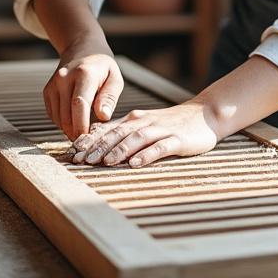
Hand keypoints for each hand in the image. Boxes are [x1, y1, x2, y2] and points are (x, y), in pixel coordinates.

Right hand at [45, 40, 122, 140]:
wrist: (81, 49)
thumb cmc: (102, 67)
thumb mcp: (114, 78)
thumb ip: (109, 97)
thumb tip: (103, 117)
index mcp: (84, 74)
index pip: (79, 104)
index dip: (82, 125)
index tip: (90, 138)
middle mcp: (64, 78)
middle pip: (66, 115)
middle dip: (76, 132)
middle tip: (89, 140)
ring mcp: (53, 84)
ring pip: (58, 118)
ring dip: (69, 129)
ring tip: (84, 129)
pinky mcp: (47, 91)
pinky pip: (53, 115)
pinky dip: (62, 123)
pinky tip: (74, 120)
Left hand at [68, 100, 221, 167]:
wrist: (205, 114)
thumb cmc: (171, 124)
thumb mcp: (144, 126)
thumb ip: (123, 134)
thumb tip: (95, 145)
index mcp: (133, 120)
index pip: (106, 130)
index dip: (88, 141)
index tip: (71, 153)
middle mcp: (143, 123)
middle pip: (116, 134)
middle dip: (97, 148)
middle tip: (81, 161)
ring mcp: (161, 130)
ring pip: (135, 139)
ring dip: (119, 150)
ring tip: (104, 162)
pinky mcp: (177, 139)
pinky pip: (160, 147)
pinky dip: (147, 155)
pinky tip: (135, 164)